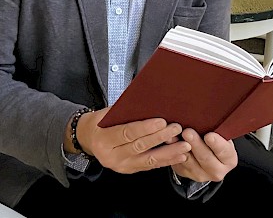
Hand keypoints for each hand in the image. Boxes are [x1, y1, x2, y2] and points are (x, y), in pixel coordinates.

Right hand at [74, 108, 191, 173]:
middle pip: (140, 146)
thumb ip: (126, 111)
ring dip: (169, 152)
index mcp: (104, 139)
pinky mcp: (129, 170)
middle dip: (160, 137)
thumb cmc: (100, 121)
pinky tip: (179, 156)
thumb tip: (150, 102)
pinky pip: (150, 166)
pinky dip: (166, 161)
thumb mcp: (107, 112)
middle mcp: (111, 156)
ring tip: (184, 145)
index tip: (161, 121)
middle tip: (176, 128)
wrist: (88, 138)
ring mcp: (121, 166)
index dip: (145, 127)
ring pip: (148, 159)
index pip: (127, 133)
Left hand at [170, 128, 236, 182]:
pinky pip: (177, 162)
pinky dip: (172, 151)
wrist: (204, 152)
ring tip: (174, 136)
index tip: (209, 136)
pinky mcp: (185, 173)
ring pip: (189, 162)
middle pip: (205, 158)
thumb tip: (207, 114)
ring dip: (180, 148)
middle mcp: (216, 170)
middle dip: (196, 144)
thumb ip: (216, 127)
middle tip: (187, 132)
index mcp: (228, 158)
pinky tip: (168, 141)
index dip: (217, 144)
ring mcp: (200, 174)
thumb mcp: (220, 133)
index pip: (225, 151)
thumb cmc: (213, 136)